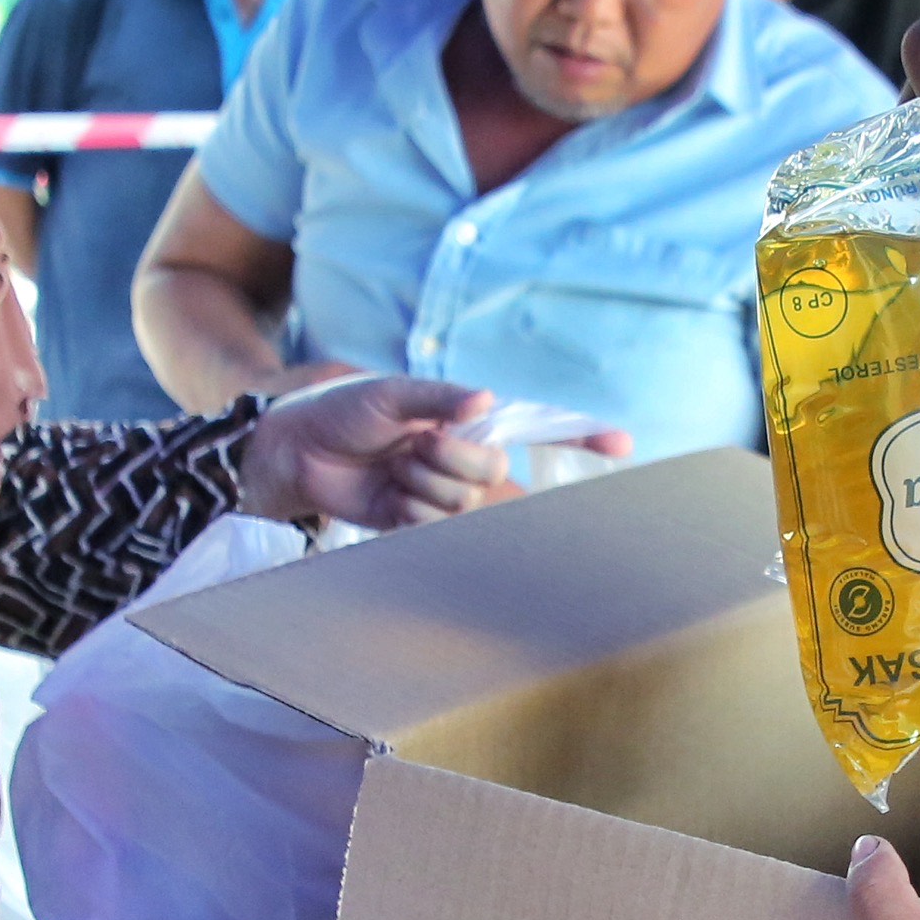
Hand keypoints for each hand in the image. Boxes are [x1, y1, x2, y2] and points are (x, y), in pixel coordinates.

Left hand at [238, 375, 626, 529]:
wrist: (297, 451)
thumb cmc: (344, 410)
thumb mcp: (392, 393)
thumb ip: (440, 397)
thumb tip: (485, 401)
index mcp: (469, 420)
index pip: (535, 427)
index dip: (581, 435)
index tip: (622, 444)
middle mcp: (466, 456)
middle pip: (495, 472)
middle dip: (452, 459)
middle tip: (414, 444)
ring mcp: (445, 491)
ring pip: (464, 502)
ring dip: (423, 484)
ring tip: (393, 468)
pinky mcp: (421, 523)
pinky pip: (437, 526)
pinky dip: (410, 511)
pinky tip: (390, 498)